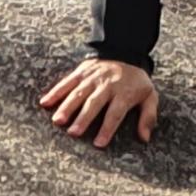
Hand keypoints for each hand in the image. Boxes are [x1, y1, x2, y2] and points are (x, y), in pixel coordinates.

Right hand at [38, 56, 158, 147]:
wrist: (125, 52)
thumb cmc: (136, 81)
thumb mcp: (150, 96)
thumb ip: (148, 116)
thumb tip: (145, 138)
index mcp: (124, 92)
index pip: (115, 113)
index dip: (107, 128)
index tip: (99, 144)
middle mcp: (107, 85)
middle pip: (94, 103)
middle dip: (83, 118)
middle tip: (73, 133)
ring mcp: (92, 77)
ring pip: (78, 93)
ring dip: (67, 106)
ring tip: (57, 121)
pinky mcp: (81, 72)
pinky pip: (67, 82)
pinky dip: (56, 91)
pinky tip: (45, 102)